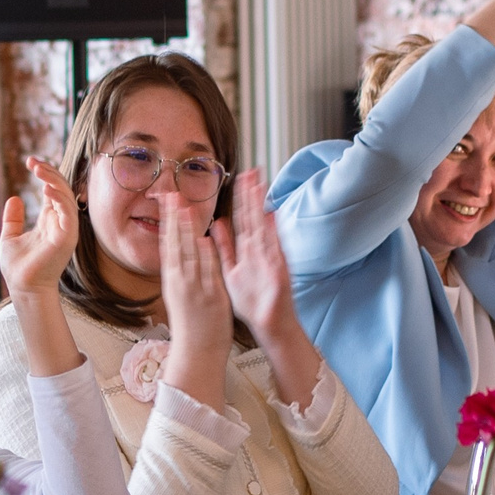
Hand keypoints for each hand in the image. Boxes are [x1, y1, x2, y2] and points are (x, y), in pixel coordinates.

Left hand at [0, 158, 78, 298]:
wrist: (23, 287)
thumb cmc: (18, 267)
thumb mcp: (10, 237)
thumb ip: (13, 219)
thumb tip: (15, 199)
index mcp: (49, 220)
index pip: (53, 190)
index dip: (45, 173)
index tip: (29, 161)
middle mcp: (60, 222)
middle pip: (61, 189)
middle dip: (49, 172)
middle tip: (32, 162)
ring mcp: (66, 229)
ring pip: (67, 197)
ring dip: (54, 180)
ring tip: (38, 169)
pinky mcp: (67, 237)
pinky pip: (69, 213)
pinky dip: (60, 198)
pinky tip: (46, 188)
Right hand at [156, 192, 231, 403]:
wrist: (197, 351)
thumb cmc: (190, 325)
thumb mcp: (179, 295)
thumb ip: (182, 272)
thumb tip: (182, 253)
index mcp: (172, 280)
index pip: (169, 245)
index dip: (168, 222)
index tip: (168, 203)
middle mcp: (181, 282)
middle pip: (176, 244)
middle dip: (174, 218)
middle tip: (171, 195)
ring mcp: (196, 288)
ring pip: (191, 253)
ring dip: (187, 230)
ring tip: (184, 208)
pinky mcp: (211, 296)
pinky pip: (208, 271)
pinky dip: (206, 255)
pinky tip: (204, 238)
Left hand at [208, 170, 294, 338]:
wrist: (270, 324)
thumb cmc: (252, 300)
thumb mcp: (232, 269)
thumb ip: (225, 247)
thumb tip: (216, 224)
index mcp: (248, 250)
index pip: (243, 219)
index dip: (240, 198)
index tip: (239, 177)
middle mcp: (260, 251)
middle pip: (254, 218)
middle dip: (252, 194)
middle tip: (252, 170)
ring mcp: (270, 259)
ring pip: (264, 228)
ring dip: (262, 207)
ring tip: (260, 186)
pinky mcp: (278, 272)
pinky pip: (274, 250)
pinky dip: (273, 234)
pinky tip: (271, 217)